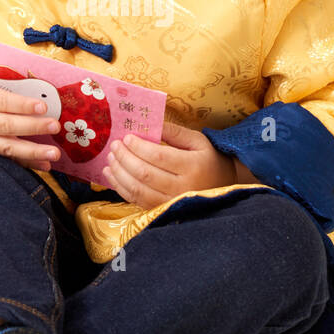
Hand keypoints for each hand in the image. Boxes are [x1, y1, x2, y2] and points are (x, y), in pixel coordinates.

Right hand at [0, 68, 65, 168]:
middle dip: (32, 127)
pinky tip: (44, 166)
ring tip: (54, 154)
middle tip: (54, 126)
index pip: (0, 100)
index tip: (43, 105)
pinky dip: (24, 164)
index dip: (21, 104)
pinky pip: (4, 159)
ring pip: (5, 147)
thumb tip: (28, 77)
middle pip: (5, 125)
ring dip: (32, 152)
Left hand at [100, 119, 242, 209]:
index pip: (159, 156)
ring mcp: (171, 202)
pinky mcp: (162, 210)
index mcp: (193, 166)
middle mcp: (182, 187)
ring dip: (119, 173)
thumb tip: (149, 123)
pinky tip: (112, 174)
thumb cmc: (208, 159)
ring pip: (138, 189)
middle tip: (114, 145)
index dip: (139, 147)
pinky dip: (121, 188)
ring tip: (110, 158)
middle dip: (125, 158)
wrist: (222, 186)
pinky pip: (137, 200)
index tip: (126, 137)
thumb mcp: (197, 140)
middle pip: (145, 173)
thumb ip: (174, 132)